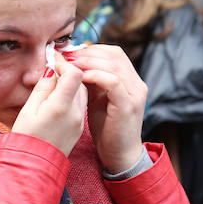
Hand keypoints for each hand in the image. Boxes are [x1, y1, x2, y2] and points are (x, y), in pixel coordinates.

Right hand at [12, 52, 86, 155]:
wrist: (34, 166)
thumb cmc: (26, 137)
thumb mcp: (29, 108)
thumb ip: (43, 87)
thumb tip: (52, 70)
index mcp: (61, 106)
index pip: (74, 74)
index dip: (65, 64)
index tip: (53, 62)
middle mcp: (75, 113)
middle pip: (81, 81)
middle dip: (68, 72)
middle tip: (53, 71)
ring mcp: (79, 121)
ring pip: (83, 92)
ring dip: (72, 84)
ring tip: (55, 85)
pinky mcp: (80, 128)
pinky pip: (81, 105)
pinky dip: (74, 97)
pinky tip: (60, 99)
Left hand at [62, 44, 145, 171]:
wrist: (119, 154)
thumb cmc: (107, 127)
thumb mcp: (97, 98)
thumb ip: (91, 80)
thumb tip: (73, 63)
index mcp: (130, 80)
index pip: (113, 53)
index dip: (91, 49)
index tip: (70, 53)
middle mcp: (136, 83)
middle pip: (114, 54)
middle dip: (87, 53)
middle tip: (66, 56)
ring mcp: (135, 94)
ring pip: (113, 64)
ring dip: (88, 62)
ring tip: (70, 65)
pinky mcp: (128, 105)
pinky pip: (113, 81)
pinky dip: (95, 75)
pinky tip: (80, 78)